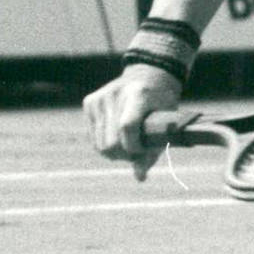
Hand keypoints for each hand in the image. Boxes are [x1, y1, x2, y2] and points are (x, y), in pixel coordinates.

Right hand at [83, 63, 184, 180]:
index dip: (134, 147)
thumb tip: (140, 178)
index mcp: (138, 94)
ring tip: (128, 144)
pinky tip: (118, 135)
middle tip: (137, 150)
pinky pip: (93, 138)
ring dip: (115, 151)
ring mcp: (100, 97)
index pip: (128, 126)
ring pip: (100, 145)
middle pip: (111, 142)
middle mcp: (115, 93)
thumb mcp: (164, 124)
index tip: (143, 150)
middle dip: (125, 154)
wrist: (149, 75)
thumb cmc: (160, 105)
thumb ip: (152, 151)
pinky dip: (106, 143)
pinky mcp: (89, 102)